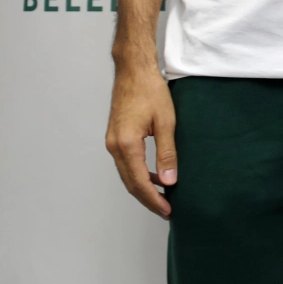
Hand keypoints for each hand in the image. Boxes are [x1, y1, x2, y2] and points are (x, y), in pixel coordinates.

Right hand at [104, 63, 177, 217]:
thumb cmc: (151, 92)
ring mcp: (113, 142)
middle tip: (166, 211)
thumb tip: (169, 181)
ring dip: (143, 187)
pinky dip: (139, 174)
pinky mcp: (116, 137)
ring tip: (163, 197)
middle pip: (130, 182)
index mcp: (126, 145)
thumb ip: (167, 154)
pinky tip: (155, 176)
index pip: (139, 182)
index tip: (167, 210)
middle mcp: (114, 146)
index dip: (153, 199)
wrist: (134, 72)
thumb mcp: (166, 122)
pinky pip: (126, 163)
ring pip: (127, 174)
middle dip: (148, 198)